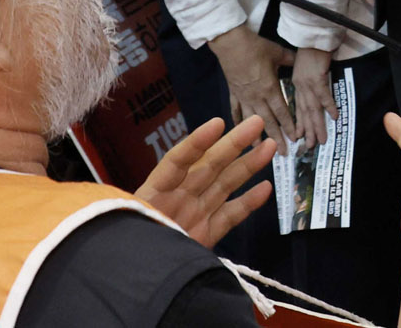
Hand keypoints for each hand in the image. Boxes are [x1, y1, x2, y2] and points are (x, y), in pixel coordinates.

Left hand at [136, 115, 275, 247]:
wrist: (137, 279)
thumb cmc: (130, 247)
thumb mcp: (132, 226)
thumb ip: (147, 216)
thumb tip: (160, 213)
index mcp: (156, 192)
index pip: (178, 161)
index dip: (197, 143)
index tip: (218, 124)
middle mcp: (179, 196)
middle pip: (209, 165)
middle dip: (234, 143)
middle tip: (257, 122)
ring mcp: (195, 213)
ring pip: (225, 184)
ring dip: (248, 165)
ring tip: (270, 145)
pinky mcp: (207, 233)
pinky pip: (230, 215)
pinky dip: (248, 202)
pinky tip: (266, 187)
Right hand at [207, 24, 295, 141]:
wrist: (230, 43)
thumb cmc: (255, 47)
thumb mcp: (277, 52)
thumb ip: (290, 60)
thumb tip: (301, 60)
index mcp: (270, 89)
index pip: (282, 112)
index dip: (289, 126)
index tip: (295, 139)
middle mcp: (257, 97)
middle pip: (269, 121)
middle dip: (276, 138)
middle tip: (282, 153)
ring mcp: (244, 97)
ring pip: (252, 120)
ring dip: (256, 135)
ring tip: (259, 149)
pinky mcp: (233, 93)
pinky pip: (236, 111)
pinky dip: (238, 121)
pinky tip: (239, 130)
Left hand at [291, 47, 336, 145]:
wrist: (312, 34)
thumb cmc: (311, 48)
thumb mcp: (304, 65)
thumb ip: (307, 77)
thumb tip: (313, 86)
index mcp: (297, 84)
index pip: (298, 108)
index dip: (299, 124)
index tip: (299, 138)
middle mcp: (300, 86)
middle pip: (304, 113)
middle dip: (307, 131)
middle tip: (310, 147)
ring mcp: (307, 83)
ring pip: (312, 109)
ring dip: (317, 125)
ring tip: (321, 140)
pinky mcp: (316, 77)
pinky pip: (323, 95)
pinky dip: (329, 106)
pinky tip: (334, 117)